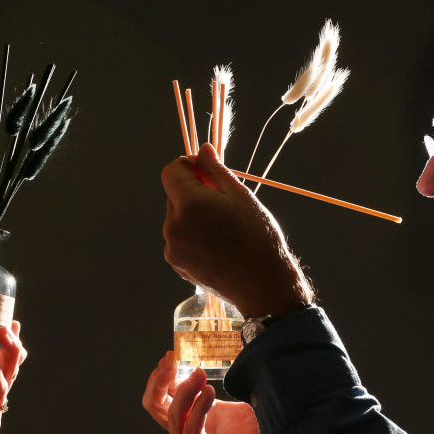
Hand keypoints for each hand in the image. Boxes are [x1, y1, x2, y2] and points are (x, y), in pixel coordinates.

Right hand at [143, 351, 283, 433]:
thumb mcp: (241, 410)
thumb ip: (232, 389)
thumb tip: (239, 362)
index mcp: (189, 421)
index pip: (162, 395)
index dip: (162, 375)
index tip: (172, 354)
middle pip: (154, 405)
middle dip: (159, 380)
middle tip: (172, 361)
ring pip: (172, 416)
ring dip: (185, 391)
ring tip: (201, 375)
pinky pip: (190, 433)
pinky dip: (197, 411)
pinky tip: (209, 394)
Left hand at [161, 144, 311, 317]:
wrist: (262, 284)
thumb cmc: (257, 237)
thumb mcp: (240, 196)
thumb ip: (215, 170)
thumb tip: (202, 150)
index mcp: (189, 203)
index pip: (171, 170)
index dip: (188, 166)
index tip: (206, 172)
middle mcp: (173, 225)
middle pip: (174, 194)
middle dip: (193, 192)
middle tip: (223, 206)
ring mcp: (172, 246)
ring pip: (177, 217)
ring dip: (193, 215)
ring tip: (222, 229)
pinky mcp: (176, 262)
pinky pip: (178, 238)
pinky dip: (191, 235)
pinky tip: (216, 245)